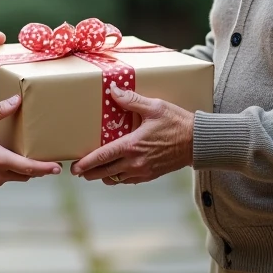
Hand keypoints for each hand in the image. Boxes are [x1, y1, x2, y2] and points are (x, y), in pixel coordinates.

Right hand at [0, 94, 60, 185]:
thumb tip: (16, 99)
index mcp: (0, 159)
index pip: (29, 167)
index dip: (45, 168)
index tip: (57, 168)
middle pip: (27, 175)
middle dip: (40, 170)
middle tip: (52, 165)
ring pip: (18, 178)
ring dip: (27, 171)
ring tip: (36, 161)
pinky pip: (7, 178)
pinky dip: (14, 172)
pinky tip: (15, 162)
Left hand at [70, 85, 194, 184]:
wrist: (198, 142)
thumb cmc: (177, 123)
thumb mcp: (154, 107)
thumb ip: (131, 101)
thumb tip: (113, 91)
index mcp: (132, 146)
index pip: (102, 157)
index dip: (86, 164)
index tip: (74, 168)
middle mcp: (135, 162)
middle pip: (105, 173)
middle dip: (90, 173)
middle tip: (80, 171)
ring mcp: (143, 171)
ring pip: (116, 179)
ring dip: (104, 176)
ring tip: (97, 170)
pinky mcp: (151, 175)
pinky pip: (129, 181)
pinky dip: (119, 178)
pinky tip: (118, 171)